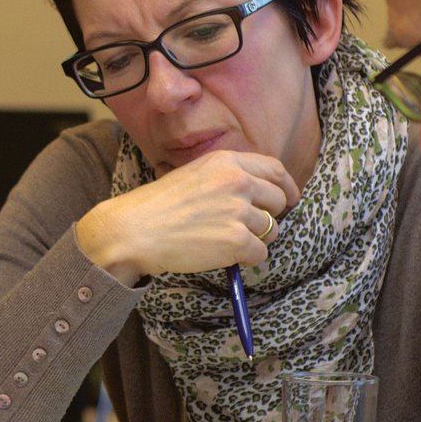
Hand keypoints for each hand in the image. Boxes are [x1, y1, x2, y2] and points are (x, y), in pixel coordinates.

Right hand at [74, 149, 298, 285]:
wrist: (133, 230)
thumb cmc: (156, 206)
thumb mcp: (193, 175)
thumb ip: (225, 177)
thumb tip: (257, 193)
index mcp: (226, 162)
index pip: (274, 170)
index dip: (285, 186)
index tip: (287, 198)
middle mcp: (237, 182)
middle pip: (278, 201)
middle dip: (269, 216)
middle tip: (247, 227)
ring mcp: (239, 212)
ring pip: (270, 230)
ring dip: (254, 240)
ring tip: (223, 241)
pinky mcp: (237, 241)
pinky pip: (259, 254)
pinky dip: (245, 259)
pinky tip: (221, 255)